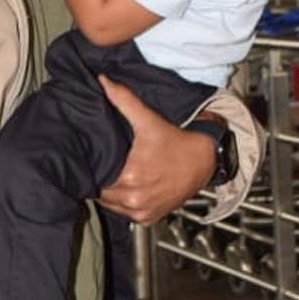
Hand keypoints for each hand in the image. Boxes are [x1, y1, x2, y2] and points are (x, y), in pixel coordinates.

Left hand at [96, 78, 215, 225]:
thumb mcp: (149, 121)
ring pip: (112, 205)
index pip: (95, 177)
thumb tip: (104, 82)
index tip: (95, 159)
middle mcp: (135, 198)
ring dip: (112, 193)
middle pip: (102, 192)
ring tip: (117, 176)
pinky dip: (126, 204)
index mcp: (130, 177)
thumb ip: (124, 101)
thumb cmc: (178, 142)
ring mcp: (142, 210)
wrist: (205, 161)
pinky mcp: (149, 218)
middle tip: (107, 166)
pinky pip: (127, 214)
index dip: (93, 167)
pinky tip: (131, 189)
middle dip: (102, 179)